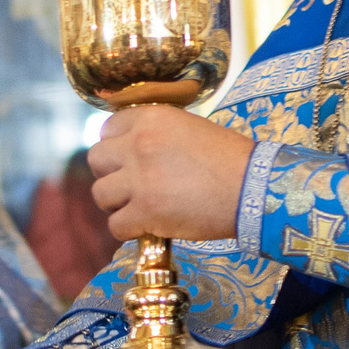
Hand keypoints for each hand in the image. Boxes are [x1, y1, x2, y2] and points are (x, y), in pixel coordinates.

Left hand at [86, 106, 254, 241]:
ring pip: (100, 194)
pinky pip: (115, 225)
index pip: (108, 128)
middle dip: (110, 173)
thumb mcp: (191, 128)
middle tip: (130, 184)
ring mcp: (139, 180)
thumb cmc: (231, 158)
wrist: (253, 188)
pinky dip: (128, 230)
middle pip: (96, 159)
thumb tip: (136, 148)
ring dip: (116, 203)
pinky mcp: (145, 212)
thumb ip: (158, 134)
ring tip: (138, 207)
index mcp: (151, 118)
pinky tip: (147, 227)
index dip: (116, 146)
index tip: (128, 159)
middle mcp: (138, 144)